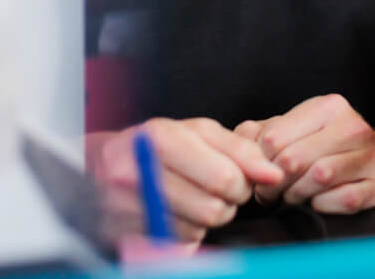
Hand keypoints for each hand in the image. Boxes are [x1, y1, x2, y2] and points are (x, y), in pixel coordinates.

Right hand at [86, 118, 283, 243]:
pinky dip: (187, 229)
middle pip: (213, 208)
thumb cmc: (159, 144)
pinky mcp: (122, 232)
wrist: (102, 164)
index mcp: (160, 137)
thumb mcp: (199, 132)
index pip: (224, 177)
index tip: (240, 178)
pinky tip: (177, 211)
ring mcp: (124, 206)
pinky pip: (178, 242)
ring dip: (207, 216)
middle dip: (227, 201)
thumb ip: (241, 149)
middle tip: (220, 190)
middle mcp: (136, 171)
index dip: (243, 182)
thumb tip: (273, 174)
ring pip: (198, 228)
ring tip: (195, 197)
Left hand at [235, 94, 374, 213]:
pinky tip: (321, 202)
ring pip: (317, 179)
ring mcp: (370, 156)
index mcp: (328, 107)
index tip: (261, 174)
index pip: (273, 138)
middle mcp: (352, 127)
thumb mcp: (298, 130)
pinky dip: (324, 206)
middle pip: (292, 160)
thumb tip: (239, 139)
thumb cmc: (332, 149)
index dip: (259, 163)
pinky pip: (341, 200)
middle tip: (272, 193)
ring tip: (294, 196)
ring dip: (297, 196)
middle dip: (275, 185)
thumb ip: (263, 131)